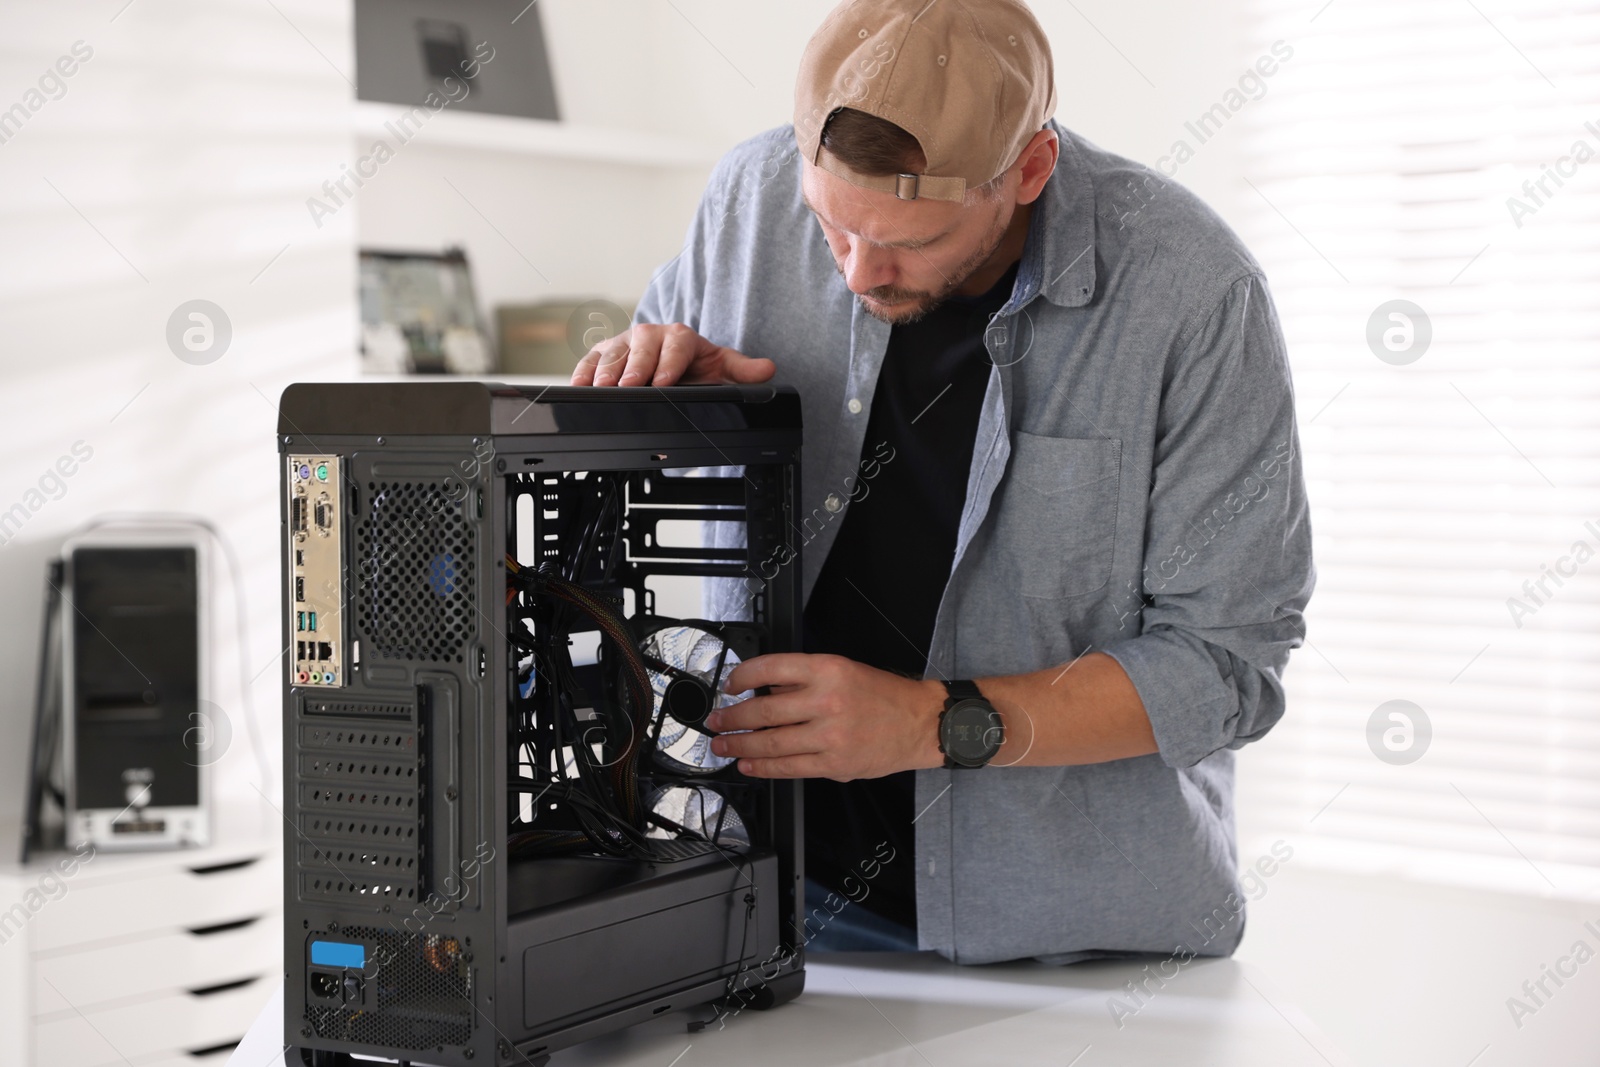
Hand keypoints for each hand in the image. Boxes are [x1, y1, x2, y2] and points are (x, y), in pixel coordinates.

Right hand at [569, 322, 775, 386]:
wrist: (671, 361)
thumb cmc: (694, 366)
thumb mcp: (721, 368)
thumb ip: (742, 371)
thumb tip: (767, 370)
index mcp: (680, 337)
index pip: (675, 345)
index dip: (669, 363)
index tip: (664, 381)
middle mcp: (650, 336)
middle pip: (640, 347)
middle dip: (634, 367)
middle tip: (629, 385)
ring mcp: (624, 344)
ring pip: (613, 353)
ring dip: (606, 371)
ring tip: (602, 388)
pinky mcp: (603, 354)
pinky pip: (590, 361)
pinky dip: (582, 373)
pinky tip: (578, 387)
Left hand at [704, 653, 946, 779]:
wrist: (919, 723)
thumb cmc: (883, 695)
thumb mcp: (843, 670)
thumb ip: (803, 681)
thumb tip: (764, 691)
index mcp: (827, 670)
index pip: (770, 668)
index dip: (741, 677)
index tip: (729, 685)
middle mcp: (827, 701)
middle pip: (763, 711)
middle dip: (731, 718)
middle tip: (715, 722)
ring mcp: (830, 736)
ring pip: (771, 744)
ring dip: (739, 746)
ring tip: (723, 746)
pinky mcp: (834, 764)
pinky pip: (789, 768)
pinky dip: (763, 768)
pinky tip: (749, 765)